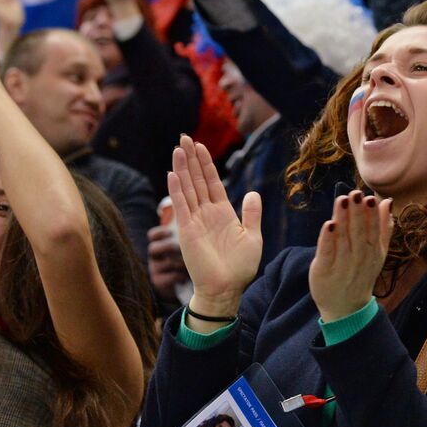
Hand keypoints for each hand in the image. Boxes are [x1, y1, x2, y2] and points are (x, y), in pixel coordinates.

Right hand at [147, 224, 187, 301]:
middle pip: (153, 248)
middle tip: (181, 247)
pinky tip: (187, 277)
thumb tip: (194, 220)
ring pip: (163, 264)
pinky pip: (167, 278)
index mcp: (160, 244)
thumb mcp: (186, 246)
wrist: (190, 285)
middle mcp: (155, 256)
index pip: (153, 235)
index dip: (160, 232)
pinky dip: (179, 277)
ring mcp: (155, 270)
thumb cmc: (188, 261)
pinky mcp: (158, 282)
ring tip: (189, 264)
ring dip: (177, 263)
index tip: (171, 232)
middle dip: (168, 247)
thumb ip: (187, 234)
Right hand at [168, 136, 261, 320]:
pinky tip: (172, 174)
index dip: (206, 163)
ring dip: (182, 168)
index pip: (212, 182)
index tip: (200, 145)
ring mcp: (195, 220)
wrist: (227, 289)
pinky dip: (177, 190)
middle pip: (197, 179)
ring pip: (188, 188)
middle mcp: (206, 213)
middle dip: (191, 158)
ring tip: (177, 148)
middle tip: (184, 137)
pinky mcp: (187, 231)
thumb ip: (252, 214)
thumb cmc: (240, 268)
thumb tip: (253, 192)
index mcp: (222, 212)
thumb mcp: (253, 237)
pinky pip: (182, 206)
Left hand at [308, 191, 392, 321]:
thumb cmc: (361, 274)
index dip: (371, 214)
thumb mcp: (378, 253)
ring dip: (342, 218)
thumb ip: (384, 228)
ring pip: (343, 239)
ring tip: (342, 200)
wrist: (346, 308)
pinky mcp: (324, 270)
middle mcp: (359, 258)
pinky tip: (329, 224)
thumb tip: (387, 202)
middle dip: (357, 212)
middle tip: (355, 193)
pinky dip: (328, 239)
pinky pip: (327, 252)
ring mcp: (342, 265)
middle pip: (359, 232)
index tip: (369, 197)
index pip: (374, 230)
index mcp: (374, 252)